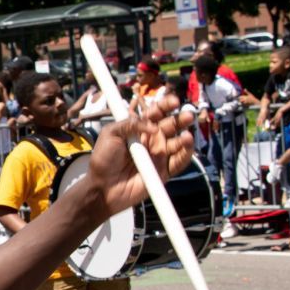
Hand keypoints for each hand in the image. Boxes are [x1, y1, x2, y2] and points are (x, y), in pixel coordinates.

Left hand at [82, 102, 194, 221]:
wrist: (103, 188)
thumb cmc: (103, 160)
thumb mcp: (110, 134)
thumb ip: (129, 123)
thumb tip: (151, 124)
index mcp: (140, 129)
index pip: (156, 113)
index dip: (165, 106)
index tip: (173, 101)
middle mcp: (152, 140)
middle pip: (171, 125)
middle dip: (180, 119)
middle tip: (187, 115)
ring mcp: (159, 155)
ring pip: (178, 142)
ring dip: (185, 137)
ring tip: (186, 135)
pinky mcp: (164, 171)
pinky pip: (179, 161)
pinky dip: (186, 153)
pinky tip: (187, 144)